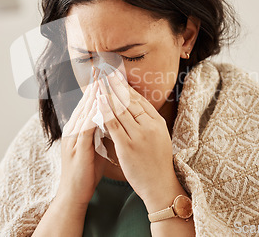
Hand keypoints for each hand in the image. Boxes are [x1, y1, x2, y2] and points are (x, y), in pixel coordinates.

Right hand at [57, 69, 105, 207]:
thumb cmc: (87, 170)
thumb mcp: (94, 146)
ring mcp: (73, 137)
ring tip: (103, 81)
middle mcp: (73, 129)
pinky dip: (94, 115)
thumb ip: (100, 131)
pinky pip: (86, 127)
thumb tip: (111, 118)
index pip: (88, 103)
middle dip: (95, 86)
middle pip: (85, 102)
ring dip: (94, 96)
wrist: (74, 192)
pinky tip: (102, 106)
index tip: (107, 75)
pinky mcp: (77, 147)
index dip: (97, 89)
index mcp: (78, 127)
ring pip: (85, 111)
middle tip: (103, 69)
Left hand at [96, 69, 180, 205]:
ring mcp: (139, 135)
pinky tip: (98, 100)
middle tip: (105, 73)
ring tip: (98, 82)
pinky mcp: (128, 146)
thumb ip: (148, 122)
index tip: (115, 76)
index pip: (139, 100)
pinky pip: (114, 124)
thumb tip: (135, 107)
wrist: (159, 185)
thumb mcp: (158, 137)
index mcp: (157, 122)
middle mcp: (150, 126)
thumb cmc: (156, 162)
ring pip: (121, 109)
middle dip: (116, 85)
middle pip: (129, 101)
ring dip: (108, 94)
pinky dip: (105, 110)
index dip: (125, 87)